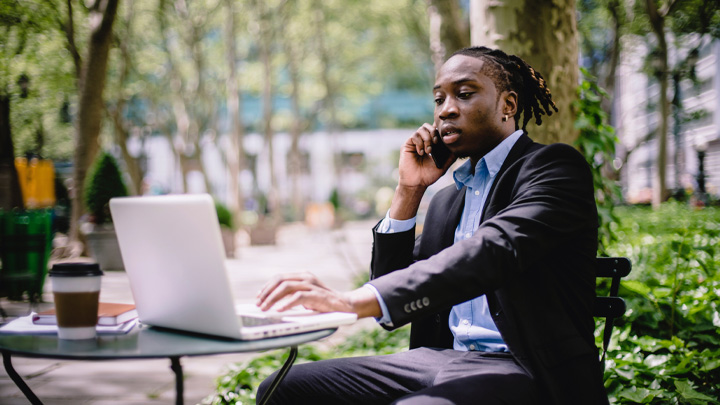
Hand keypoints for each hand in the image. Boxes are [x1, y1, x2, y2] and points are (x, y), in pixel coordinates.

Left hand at [256, 272, 380, 317]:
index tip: (258, 297)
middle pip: (280, 280)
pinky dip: (286, 304)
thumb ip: (292, 296)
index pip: (279, 277)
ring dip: (272, 298)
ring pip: (286, 287)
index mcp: (302, 275)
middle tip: (258, 304)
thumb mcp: (305, 296)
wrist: (346, 306)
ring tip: (265, 308)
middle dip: (266, 293)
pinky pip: (298, 297)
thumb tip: (272, 303)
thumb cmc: (323, 303)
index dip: (266, 287)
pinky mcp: (317, 295)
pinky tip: (279, 311)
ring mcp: (312, 285)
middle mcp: (306, 277)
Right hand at [389, 124, 455, 219]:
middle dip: (434, 133)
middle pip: (428, 126)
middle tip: (436, 143)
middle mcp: (422, 141)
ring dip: (427, 138)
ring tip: (429, 151)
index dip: (439, 129)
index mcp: (431, 144)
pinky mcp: (408, 145)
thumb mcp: (443, 166)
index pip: (435, 130)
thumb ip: (450, 157)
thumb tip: (458, 148)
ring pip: (421, 129)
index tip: (443, 137)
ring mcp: (415, 143)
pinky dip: (419, 143)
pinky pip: (414, 136)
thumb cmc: (428, 175)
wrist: (416, 183)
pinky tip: (421, 153)